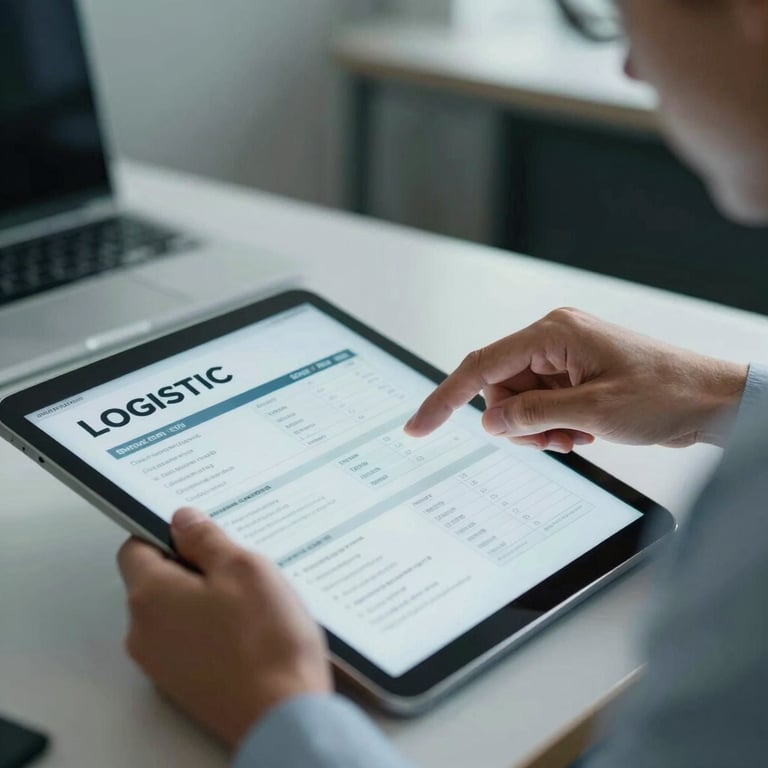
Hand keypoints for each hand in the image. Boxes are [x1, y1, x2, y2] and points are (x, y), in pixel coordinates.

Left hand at [117, 508, 331, 749]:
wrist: (282, 715)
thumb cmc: (265, 641)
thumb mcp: (243, 567)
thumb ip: (206, 538)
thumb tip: (183, 520)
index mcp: (150, 595)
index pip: (135, 547)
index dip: (167, 534)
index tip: (199, 533)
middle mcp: (144, 632)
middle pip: (157, 580)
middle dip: (195, 568)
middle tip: (239, 569)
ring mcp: (161, 664)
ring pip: (176, 612)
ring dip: (207, 600)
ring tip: (252, 603)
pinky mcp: (183, 686)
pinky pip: (190, 641)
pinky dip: (214, 630)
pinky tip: (250, 632)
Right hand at [405, 308, 747, 451]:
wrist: (713, 402)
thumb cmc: (665, 394)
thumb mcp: (591, 412)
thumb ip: (531, 416)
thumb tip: (489, 422)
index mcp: (553, 333)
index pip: (482, 366)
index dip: (445, 398)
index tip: (418, 426)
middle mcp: (554, 339)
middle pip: (499, 387)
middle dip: (515, 422)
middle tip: (549, 439)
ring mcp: (565, 358)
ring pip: (519, 401)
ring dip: (537, 428)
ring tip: (574, 435)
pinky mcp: (575, 376)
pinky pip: (541, 406)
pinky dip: (552, 426)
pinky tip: (582, 432)